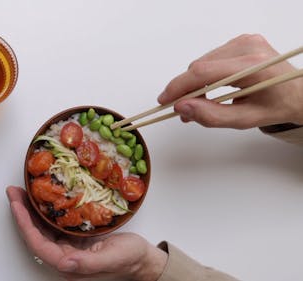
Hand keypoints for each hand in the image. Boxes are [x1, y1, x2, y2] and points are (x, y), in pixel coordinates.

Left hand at [6, 186, 166, 280]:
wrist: (144, 259)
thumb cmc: (131, 259)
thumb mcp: (113, 258)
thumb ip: (88, 263)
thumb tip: (64, 262)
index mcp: (69, 266)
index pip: (38, 245)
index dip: (25, 225)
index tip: (16, 205)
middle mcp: (64, 258)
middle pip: (34, 235)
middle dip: (21, 213)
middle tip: (13, 192)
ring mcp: (68, 248)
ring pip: (42, 229)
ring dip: (30, 210)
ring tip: (20, 191)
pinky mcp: (74, 239)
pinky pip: (53, 224)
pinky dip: (44, 210)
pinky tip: (41, 198)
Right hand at [158, 34, 302, 128]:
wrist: (299, 92)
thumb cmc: (276, 106)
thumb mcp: (245, 119)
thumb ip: (211, 116)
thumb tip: (182, 108)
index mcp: (252, 66)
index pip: (203, 73)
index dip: (179, 87)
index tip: (164, 101)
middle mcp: (248, 47)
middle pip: (199, 67)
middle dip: (186, 89)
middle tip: (183, 111)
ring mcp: (245, 41)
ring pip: (202, 63)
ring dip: (195, 83)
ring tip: (198, 103)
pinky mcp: (241, 41)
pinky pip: (211, 59)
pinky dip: (205, 76)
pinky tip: (211, 90)